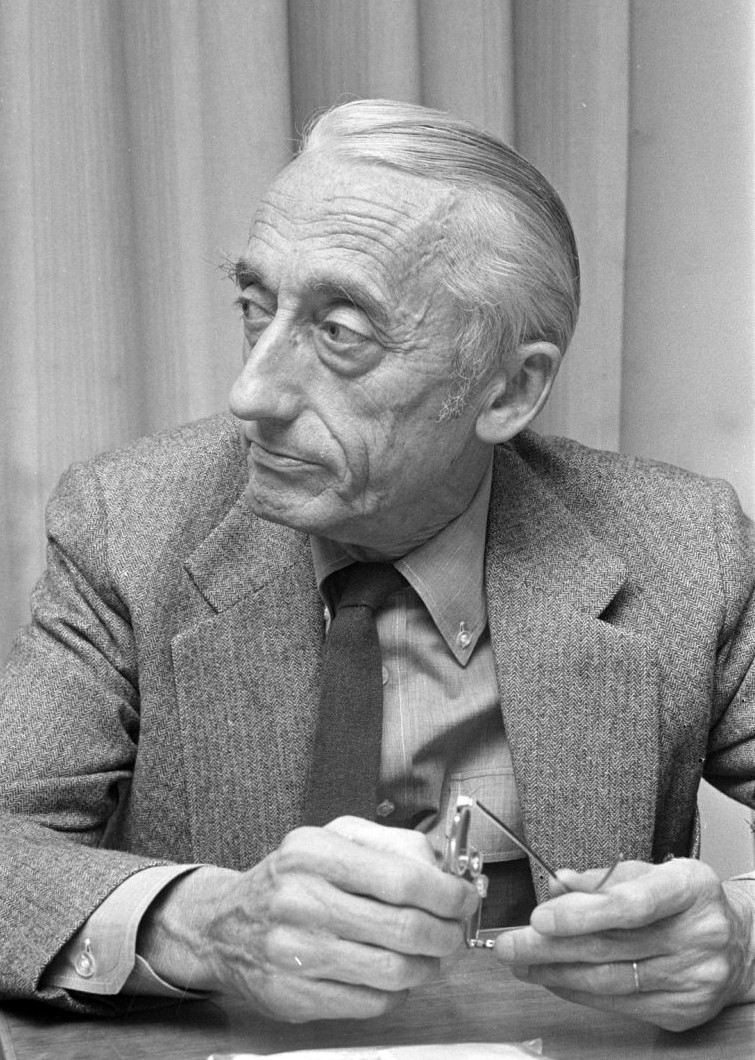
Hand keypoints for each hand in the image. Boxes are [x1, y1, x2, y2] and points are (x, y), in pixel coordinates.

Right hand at [138, 817, 476, 1022]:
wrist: (224, 925)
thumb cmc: (292, 877)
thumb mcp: (335, 838)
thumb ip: (393, 844)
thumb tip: (446, 868)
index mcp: (314, 853)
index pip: (403, 879)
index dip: (447, 894)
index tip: (464, 898)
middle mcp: (300, 901)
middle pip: (404, 929)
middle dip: (446, 935)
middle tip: (455, 933)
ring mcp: (295, 953)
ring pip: (393, 972)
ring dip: (427, 968)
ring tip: (431, 957)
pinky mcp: (294, 996)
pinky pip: (370, 1003)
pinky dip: (396, 993)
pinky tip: (395, 976)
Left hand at [493, 858, 754, 1030]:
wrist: (738, 945)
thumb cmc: (684, 901)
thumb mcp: (649, 872)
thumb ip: (602, 877)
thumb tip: (558, 882)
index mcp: (690, 888)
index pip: (632, 903)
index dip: (583, 913)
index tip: (540, 918)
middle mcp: (698, 935)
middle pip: (612, 946)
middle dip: (550, 947)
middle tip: (509, 944)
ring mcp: (693, 979)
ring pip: (610, 981)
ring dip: (556, 973)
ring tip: (521, 962)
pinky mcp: (683, 1012)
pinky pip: (619, 1005)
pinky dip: (579, 992)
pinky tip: (554, 979)